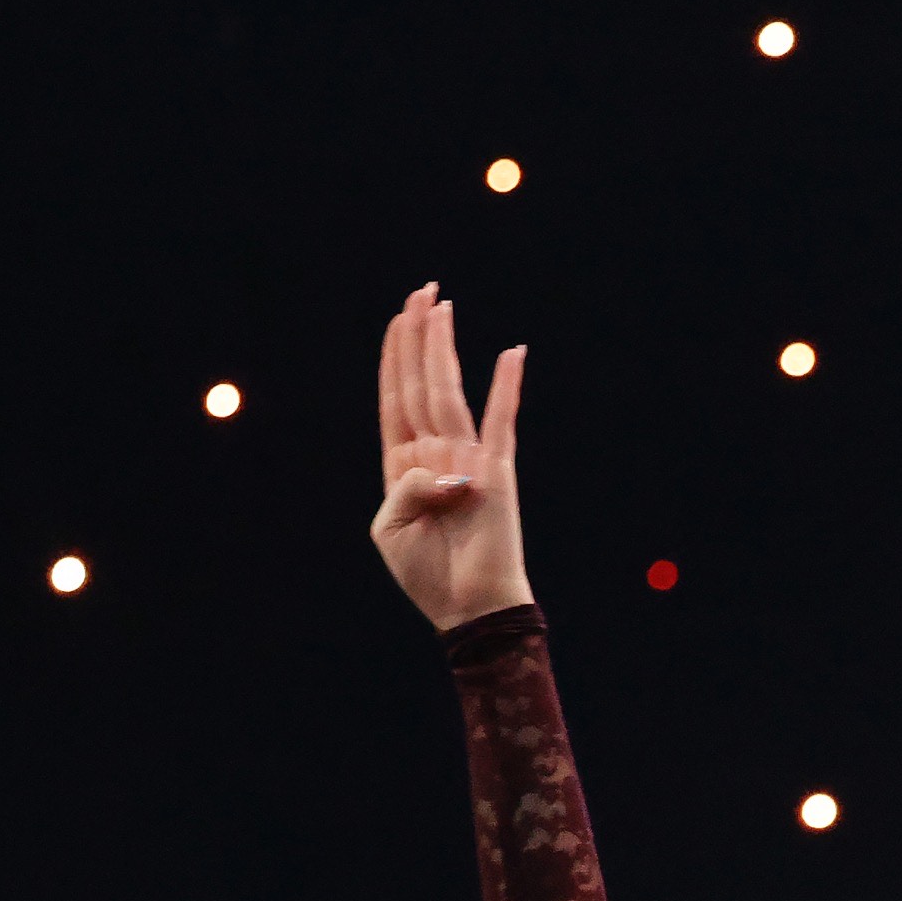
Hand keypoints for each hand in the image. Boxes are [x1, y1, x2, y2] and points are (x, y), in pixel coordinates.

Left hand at [367, 285, 534, 629]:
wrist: (469, 609)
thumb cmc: (426, 575)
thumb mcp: (389, 530)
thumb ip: (401, 488)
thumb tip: (431, 465)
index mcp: (403, 466)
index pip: (396, 398)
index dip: (396, 356)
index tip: (398, 317)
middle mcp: (434, 453)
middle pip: (421, 382)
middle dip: (418, 336)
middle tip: (422, 291)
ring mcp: (466, 458)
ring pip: (449, 392)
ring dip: (443, 348)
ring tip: (440, 305)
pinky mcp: (497, 472)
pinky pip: (501, 422)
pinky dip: (506, 388)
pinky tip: (511, 353)